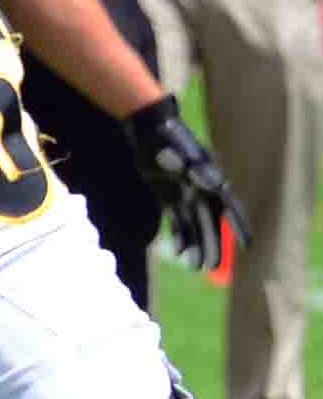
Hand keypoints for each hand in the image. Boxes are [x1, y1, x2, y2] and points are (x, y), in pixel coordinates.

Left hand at [123, 93, 237, 269]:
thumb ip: (194, 169)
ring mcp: (186, 194)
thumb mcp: (178, 152)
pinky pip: (177, 220)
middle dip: (213, 245)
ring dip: (196, 245)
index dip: (239, 226)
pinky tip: (178, 254)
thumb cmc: (166, 139)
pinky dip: (179, 236)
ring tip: (197, 268)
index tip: (249, 246)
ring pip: (194, 225)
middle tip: (213, 268)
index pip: (229, 207)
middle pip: (210, 222)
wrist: (149, 130)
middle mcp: (202, 190)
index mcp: (210, 180)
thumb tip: (215, 184)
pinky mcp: (170, 197)